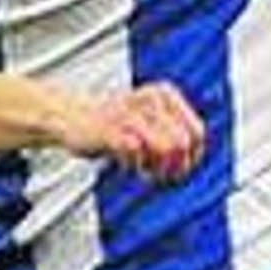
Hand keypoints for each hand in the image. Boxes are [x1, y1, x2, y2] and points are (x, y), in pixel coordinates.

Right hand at [63, 82, 206, 183]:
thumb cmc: (116, 125)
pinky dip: (132, 165)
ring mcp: (130, 112)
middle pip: (182, 144)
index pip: (197, 133)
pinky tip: (124, 164)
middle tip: (158, 175)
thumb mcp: (153, 123)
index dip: (191, 158)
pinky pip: (135, 151)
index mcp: (166, 94)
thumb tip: (194, 160)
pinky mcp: (110, 127)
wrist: (73, 118)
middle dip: (173, 167)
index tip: (177, 169)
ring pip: (165, 147)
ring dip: (154, 168)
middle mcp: (151, 99)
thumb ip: (176, 136)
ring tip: (141, 169)